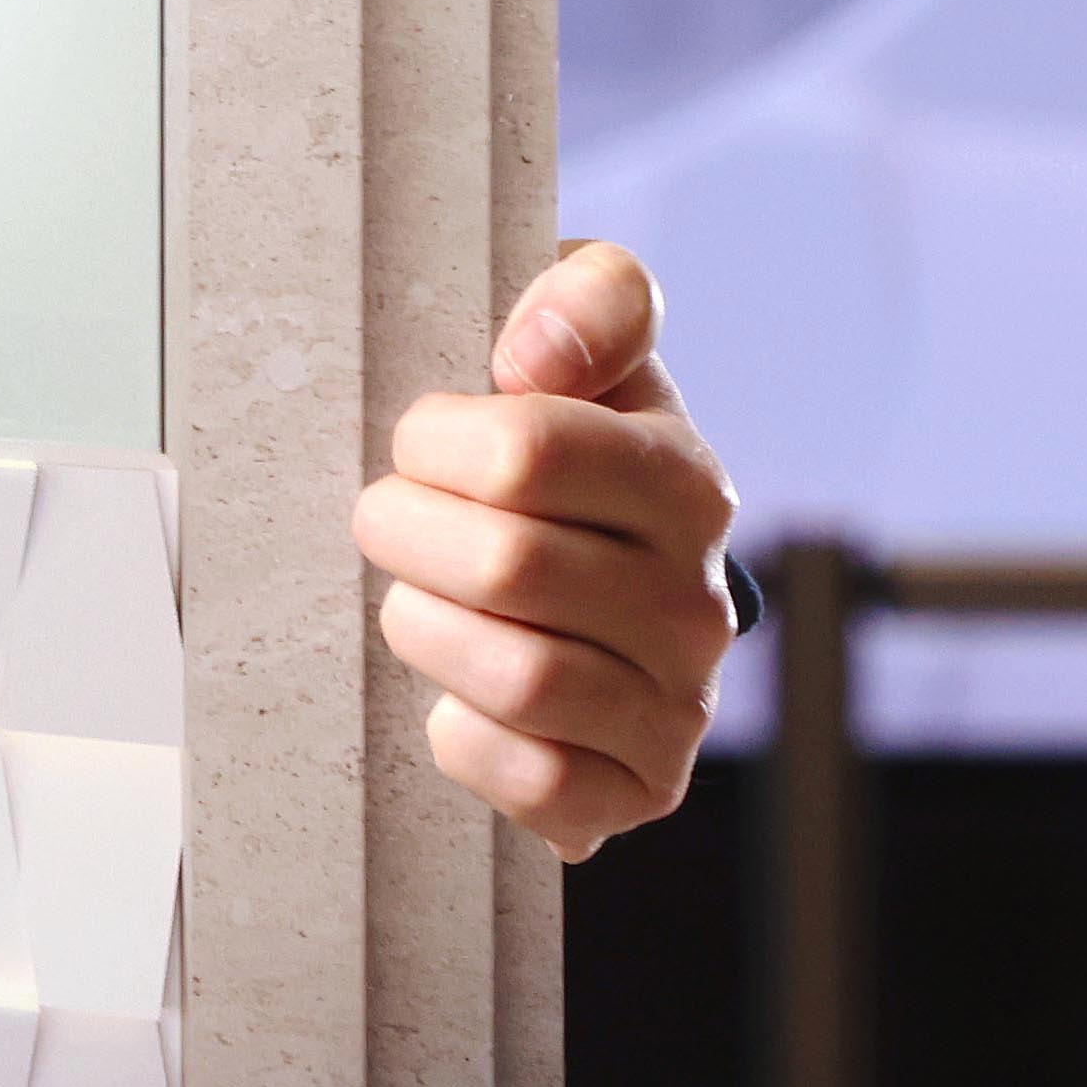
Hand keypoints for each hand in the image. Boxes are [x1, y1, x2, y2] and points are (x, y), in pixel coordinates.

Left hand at [352, 240, 738, 860]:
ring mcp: (678, 706)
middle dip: (407, 535)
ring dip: (427, 631)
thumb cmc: (559, 439)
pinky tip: (456, 696)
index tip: (419, 441)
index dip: (434, 441)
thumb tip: (539, 354)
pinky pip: (536, 782)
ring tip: (416, 600)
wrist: (587, 568)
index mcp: (685, 481)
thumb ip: (590, 296)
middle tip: (388, 520)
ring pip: (518, 679)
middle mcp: (697, 602)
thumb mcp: (579, 338)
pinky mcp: (639, 790)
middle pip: (505, 566)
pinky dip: (466, 739)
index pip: (529, 452)